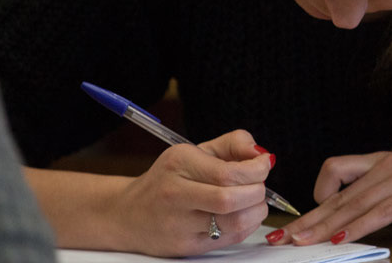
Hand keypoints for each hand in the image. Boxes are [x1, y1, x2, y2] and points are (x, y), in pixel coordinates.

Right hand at [105, 129, 273, 255]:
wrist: (128, 214)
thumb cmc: (168, 180)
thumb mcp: (195, 152)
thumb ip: (232, 144)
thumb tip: (262, 154)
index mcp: (179, 164)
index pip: (228, 172)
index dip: (257, 170)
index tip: (263, 166)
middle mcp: (176, 194)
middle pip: (231, 199)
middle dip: (258, 191)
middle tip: (259, 185)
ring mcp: (179, 224)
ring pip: (234, 223)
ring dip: (256, 211)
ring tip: (253, 201)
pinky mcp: (186, 247)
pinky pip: (230, 239)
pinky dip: (247, 225)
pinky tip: (243, 215)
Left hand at [271, 152, 391, 245]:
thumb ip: (389, 193)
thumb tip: (364, 213)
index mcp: (386, 160)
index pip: (337, 169)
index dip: (317, 192)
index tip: (306, 217)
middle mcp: (389, 164)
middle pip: (338, 192)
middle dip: (309, 217)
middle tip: (283, 236)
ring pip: (353, 204)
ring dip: (325, 226)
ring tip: (302, 242)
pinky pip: (381, 212)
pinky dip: (358, 228)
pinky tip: (342, 239)